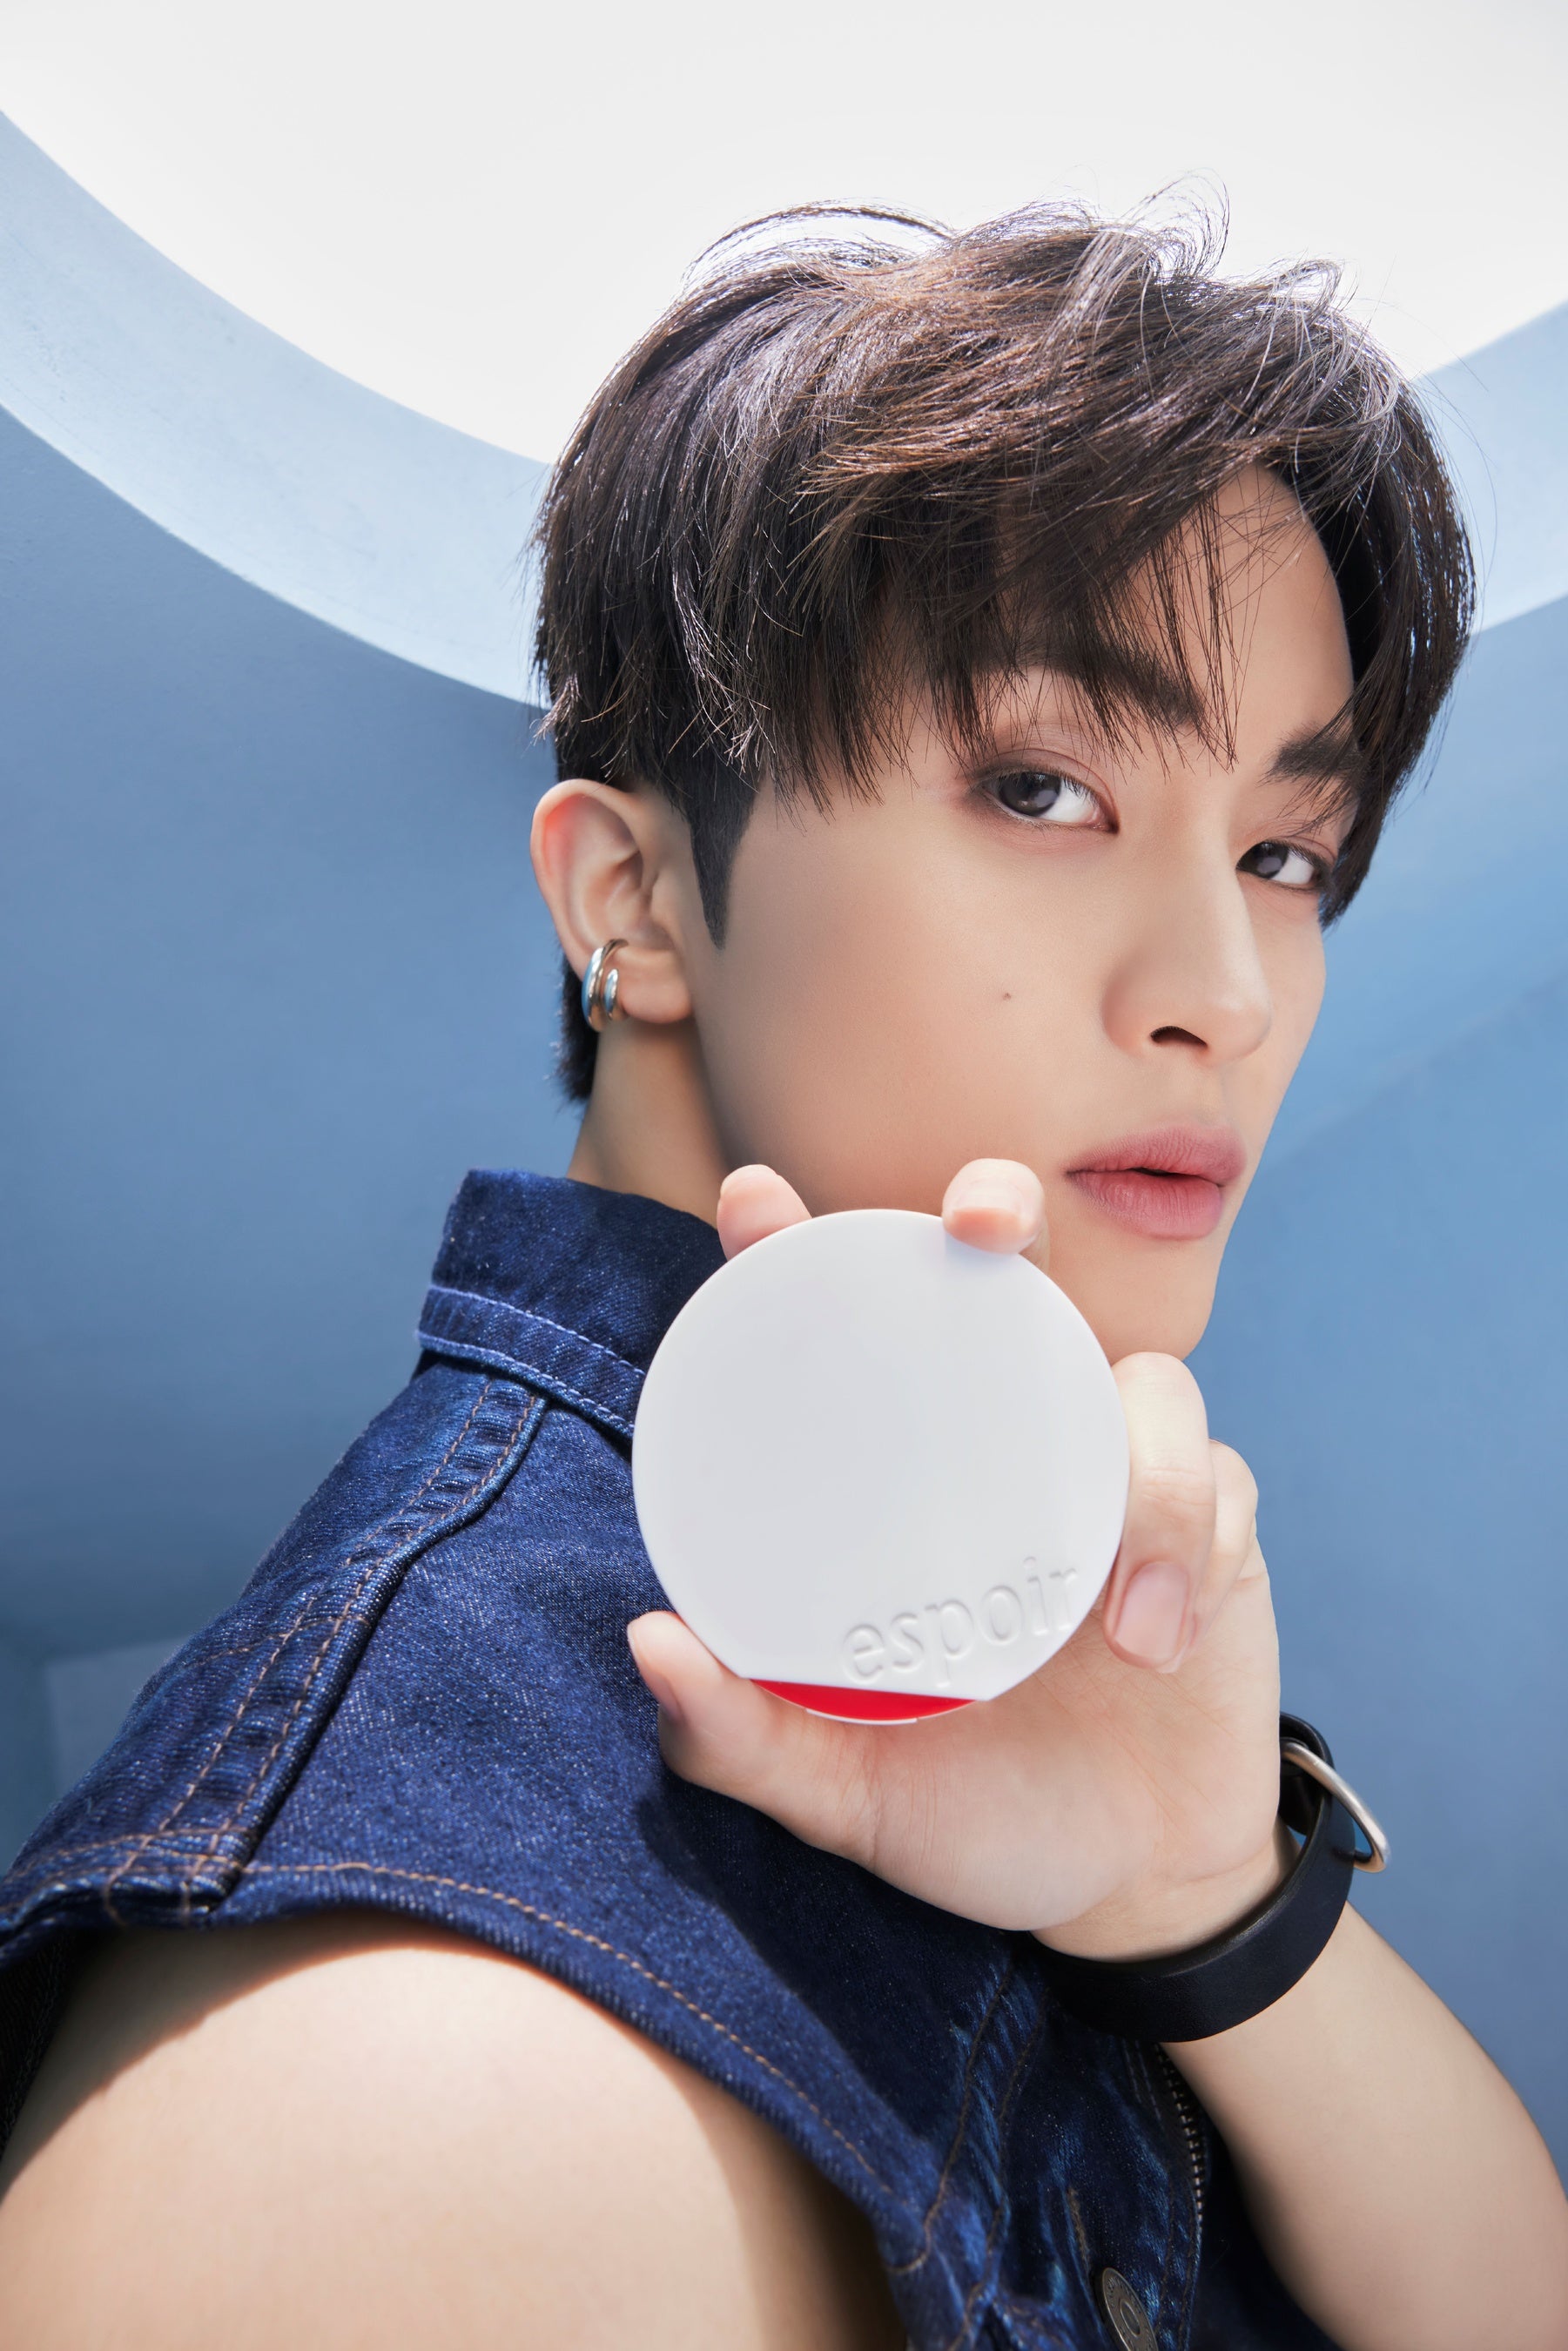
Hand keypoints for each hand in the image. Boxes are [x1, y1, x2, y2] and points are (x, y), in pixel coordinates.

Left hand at [629, 1159, 1287, 1958]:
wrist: (1129, 1887)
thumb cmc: (969, 1810)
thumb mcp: (839, 1788)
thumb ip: (739, 1736)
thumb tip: (647, 1642)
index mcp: (905, 1486)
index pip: (846, 1336)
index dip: (798, 1248)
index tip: (750, 1197)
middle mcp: (1007, 1447)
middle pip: (1008, 1278)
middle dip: (997, 1212)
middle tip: (979, 1227)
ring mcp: (1116, 1473)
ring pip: (1142, 1378)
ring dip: (1141, 1479)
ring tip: (1110, 1632)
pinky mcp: (1215, 1520)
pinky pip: (1218, 1480)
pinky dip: (1190, 1548)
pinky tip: (1158, 1643)